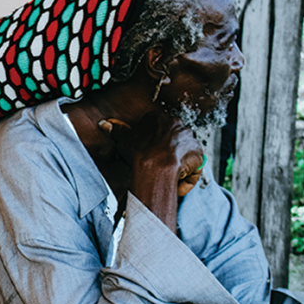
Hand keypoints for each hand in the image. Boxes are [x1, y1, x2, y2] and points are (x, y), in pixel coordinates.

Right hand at [98, 112, 203, 230]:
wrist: (155, 166)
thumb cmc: (139, 153)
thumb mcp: (124, 140)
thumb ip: (117, 131)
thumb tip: (104, 124)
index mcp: (160, 118)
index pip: (159, 130)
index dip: (154, 145)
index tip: (148, 155)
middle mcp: (178, 125)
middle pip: (173, 142)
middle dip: (167, 155)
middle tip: (157, 168)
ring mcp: (190, 139)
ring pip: (184, 155)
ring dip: (177, 167)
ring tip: (166, 178)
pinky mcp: (199, 154)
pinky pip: (194, 168)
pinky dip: (186, 178)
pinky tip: (176, 184)